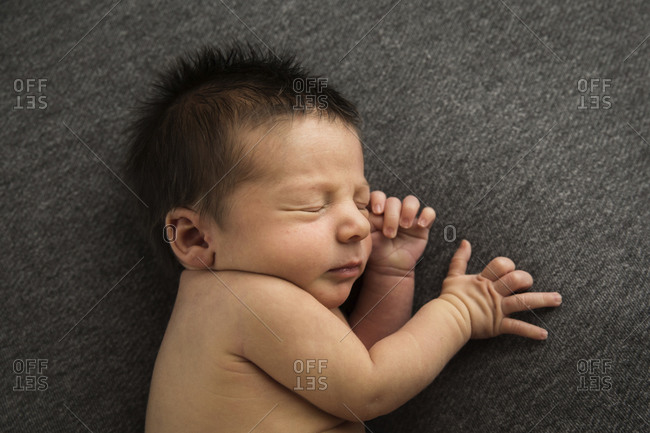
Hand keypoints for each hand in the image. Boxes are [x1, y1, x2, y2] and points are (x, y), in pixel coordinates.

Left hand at [365, 191, 435, 273]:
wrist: (388, 268)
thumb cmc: (376, 251)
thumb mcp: (368, 236)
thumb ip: (367, 222)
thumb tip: (365, 210)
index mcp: (378, 210)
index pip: (378, 196)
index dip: (378, 200)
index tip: (377, 211)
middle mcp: (393, 211)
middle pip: (394, 201)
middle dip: (391, 215)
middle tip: (389, 233)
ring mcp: (408, 217)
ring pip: (412, 201)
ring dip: (408, 210)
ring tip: (404, 226)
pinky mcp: (422, 226)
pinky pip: (429, 213)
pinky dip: (426, 215)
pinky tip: (420, 225)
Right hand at [440, 240, 561, 339]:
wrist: (447, 318)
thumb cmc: (450, 297)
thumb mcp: (453, 275)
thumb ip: (460, 259)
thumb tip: (465, 242)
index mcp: (484, 280)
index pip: (502, 265)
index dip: (508, 265)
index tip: (509, 269)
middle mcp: (494, 293)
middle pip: (516, 280)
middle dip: (526, 279)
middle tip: (529, 282)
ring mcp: (497, 309)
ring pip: (523, 301)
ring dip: (542, 300)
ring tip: (558, 299)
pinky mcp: (498, 325)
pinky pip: (517, 327)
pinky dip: (530, 332)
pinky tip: (544, 335)